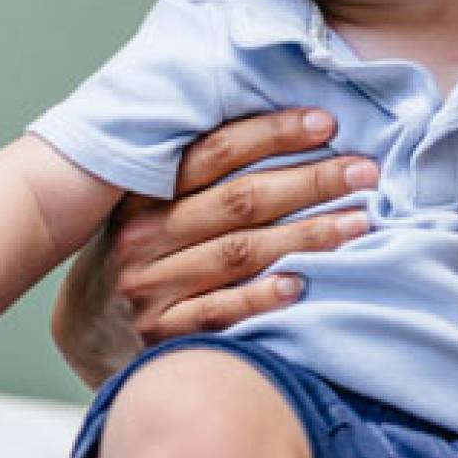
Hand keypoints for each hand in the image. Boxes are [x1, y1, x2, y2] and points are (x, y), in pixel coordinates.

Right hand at [53, 109, 379, 386]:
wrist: (90, 327)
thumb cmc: (148, 247)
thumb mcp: (156, 202)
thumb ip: (207, 169)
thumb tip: (298, 121)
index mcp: (147, 192)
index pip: (218, 151)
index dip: (275, 133)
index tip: (329, 122)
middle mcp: (146, 236)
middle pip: (242, 200)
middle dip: (312, 181)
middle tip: (367, 172)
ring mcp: (152, 288)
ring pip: (241, 252)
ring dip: (307, 235)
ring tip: (361, 222)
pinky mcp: (163, 336)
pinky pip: (220, 313)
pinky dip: (262, 298)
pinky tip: (303, 283)